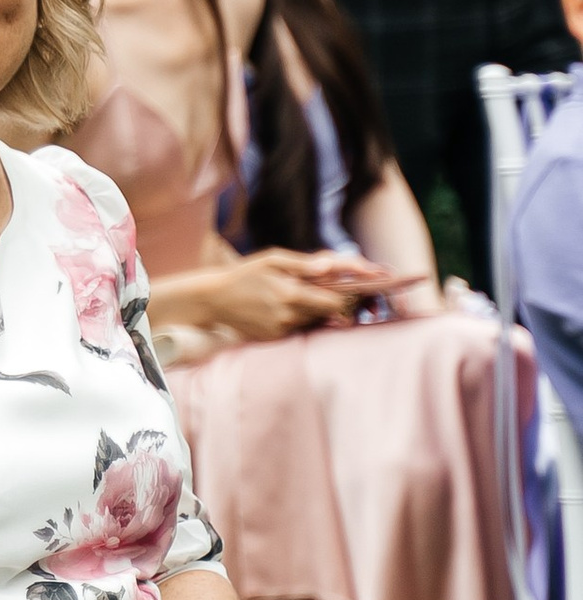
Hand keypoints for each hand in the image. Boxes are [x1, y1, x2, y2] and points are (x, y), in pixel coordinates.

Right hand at [171, 249, 404, 341]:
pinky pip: (305, 329)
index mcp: (291, 294)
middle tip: (376, 293)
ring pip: (321, 322)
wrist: (212, 299)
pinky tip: (309, 308)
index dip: (361, 294)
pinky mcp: (277, 340)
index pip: (336, 301)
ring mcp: (283, 331)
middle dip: (353, 303)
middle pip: (334, 314)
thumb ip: (305, 264)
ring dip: (333, 311)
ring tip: (349, 299)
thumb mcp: (273, 259)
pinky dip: (312, 319)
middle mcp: (290, 316)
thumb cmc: (245, 273)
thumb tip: (333, 267)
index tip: (386, 287)